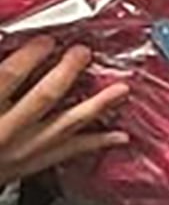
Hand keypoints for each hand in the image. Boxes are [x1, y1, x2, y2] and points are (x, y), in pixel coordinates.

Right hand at [0, 38, 130, 182]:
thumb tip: (2, 45)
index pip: (7, 80)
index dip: (28, 59)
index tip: (46, 41)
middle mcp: (5, 133)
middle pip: (43, 98)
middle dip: (66, 73)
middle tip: (83, 53)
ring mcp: (23, 152)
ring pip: (66, 125)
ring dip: (97, 106)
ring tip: (120, 90)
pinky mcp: (33, 164)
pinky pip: (70, 152)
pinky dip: (97, 142)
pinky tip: (119, 135)